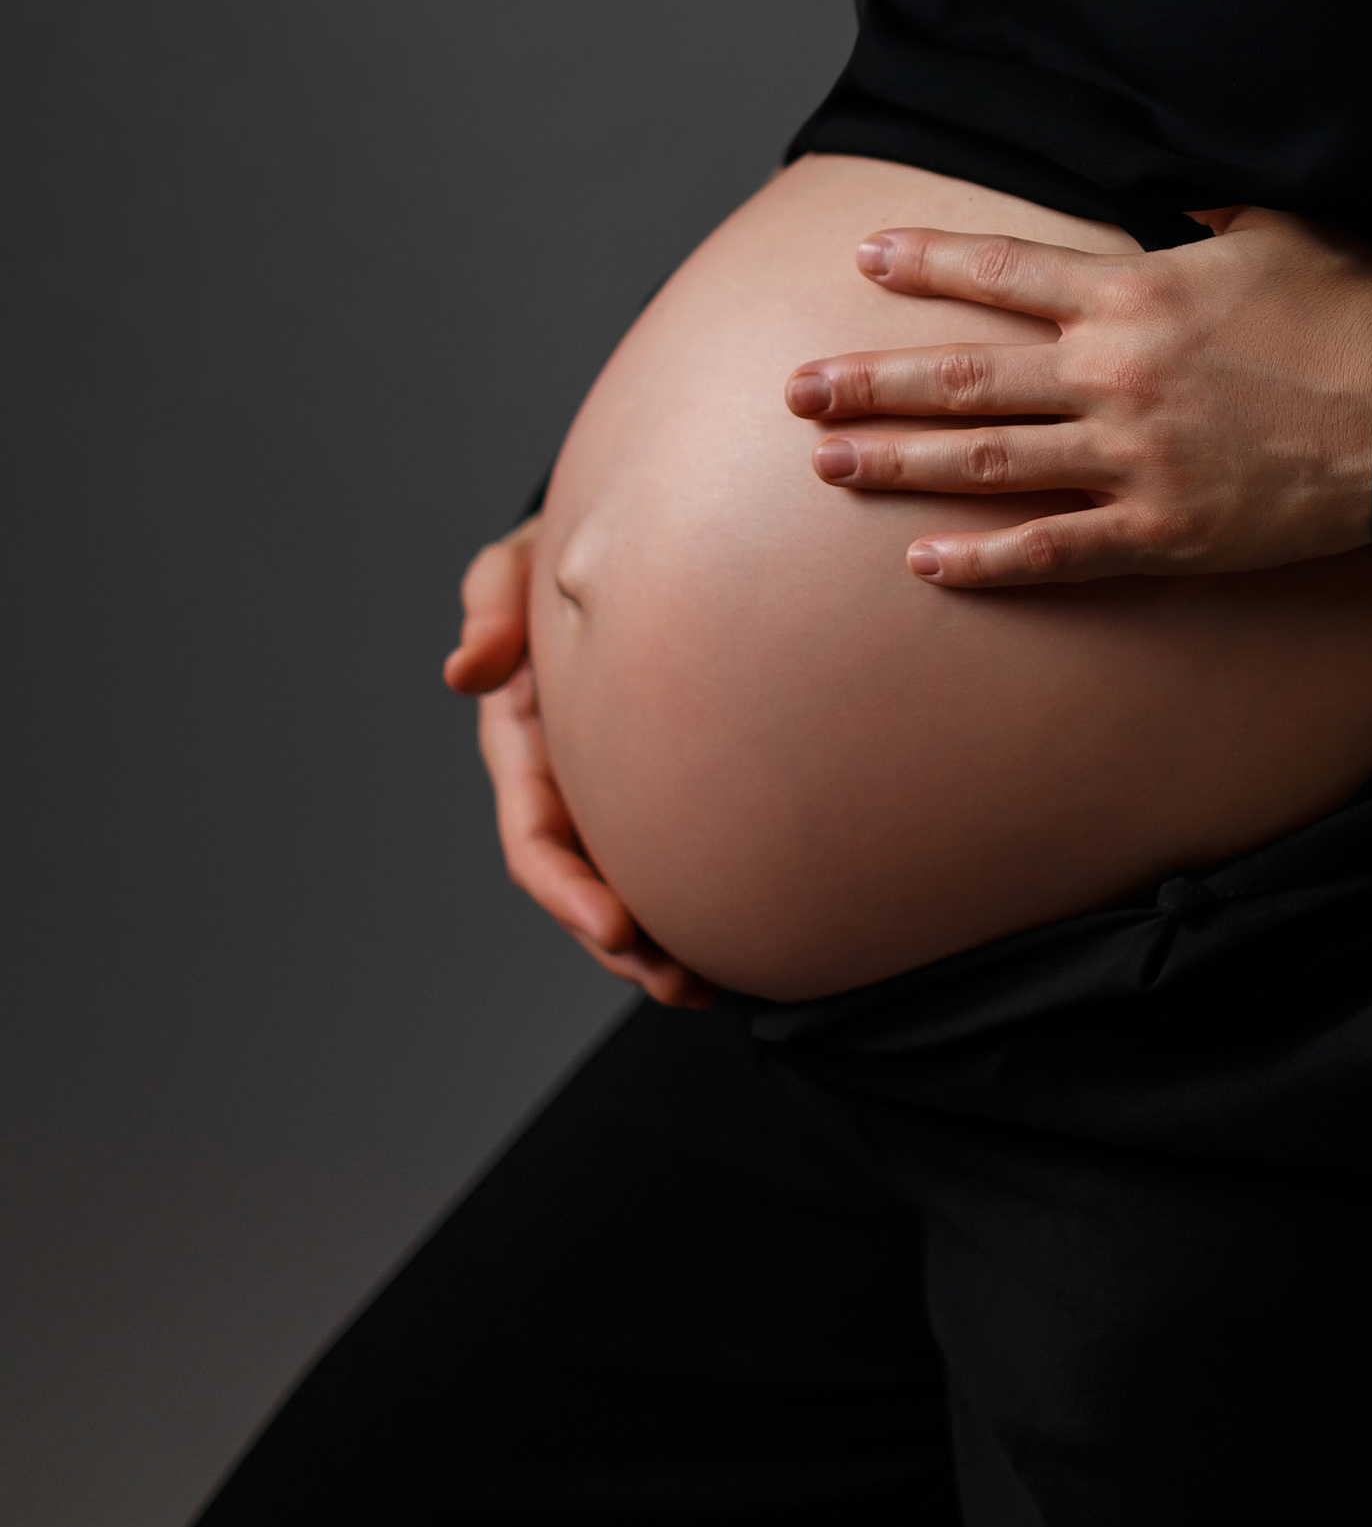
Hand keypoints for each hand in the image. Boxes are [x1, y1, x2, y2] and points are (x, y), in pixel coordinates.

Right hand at [442, 521, 713, 1008]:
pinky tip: (748, 930)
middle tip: (680, 982)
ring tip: (709, 986)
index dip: (568, 891)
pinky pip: (676, 848)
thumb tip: (468, 669)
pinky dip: (702, 894)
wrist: (624, 541)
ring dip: (662, 944)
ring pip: (632, 884)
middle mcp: (564, 783)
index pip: (536, 840)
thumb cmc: (553, 552)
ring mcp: (611, 789)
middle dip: (624, 945)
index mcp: (522, 746)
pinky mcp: (664, 780)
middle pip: (586, 888)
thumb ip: (489, 605)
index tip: (615, 927)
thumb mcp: (512, 565)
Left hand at [783, 206, 1371, 591]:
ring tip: (826, 464)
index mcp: (1136, 290)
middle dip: (872, 380)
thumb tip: (1179, 203)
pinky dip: (984, 561)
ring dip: (898, 464)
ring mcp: (1133, 458)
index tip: (865, 258)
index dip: (929, 263)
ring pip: (985, 463)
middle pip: (966, 374)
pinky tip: (924, 564)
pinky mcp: (1163, 532)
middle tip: (795, 389)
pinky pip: (1054, 550)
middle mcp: (1114, 372)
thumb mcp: (1283, 229)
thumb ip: (1212, 217)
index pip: (1005, 271)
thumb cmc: (1359, 310)